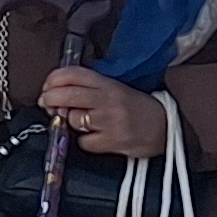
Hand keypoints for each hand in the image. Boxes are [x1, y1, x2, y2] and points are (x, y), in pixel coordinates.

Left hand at [37, 65, 167, 159]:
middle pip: (66, 95)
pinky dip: (87, 142)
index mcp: (108, 83)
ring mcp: (110, 121)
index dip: (53, 79)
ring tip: (84, 122)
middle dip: (50, 99)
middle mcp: (108, 99)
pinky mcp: (113, 141)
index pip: (72, 73)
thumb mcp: (115, 89)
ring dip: (72, 122)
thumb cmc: (137, 108)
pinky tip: (98, 137)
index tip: (48, 87)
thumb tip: (56, 92)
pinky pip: (85, 142)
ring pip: (74, 120)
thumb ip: (89, 88)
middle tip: (47, 103)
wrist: (169, 127)